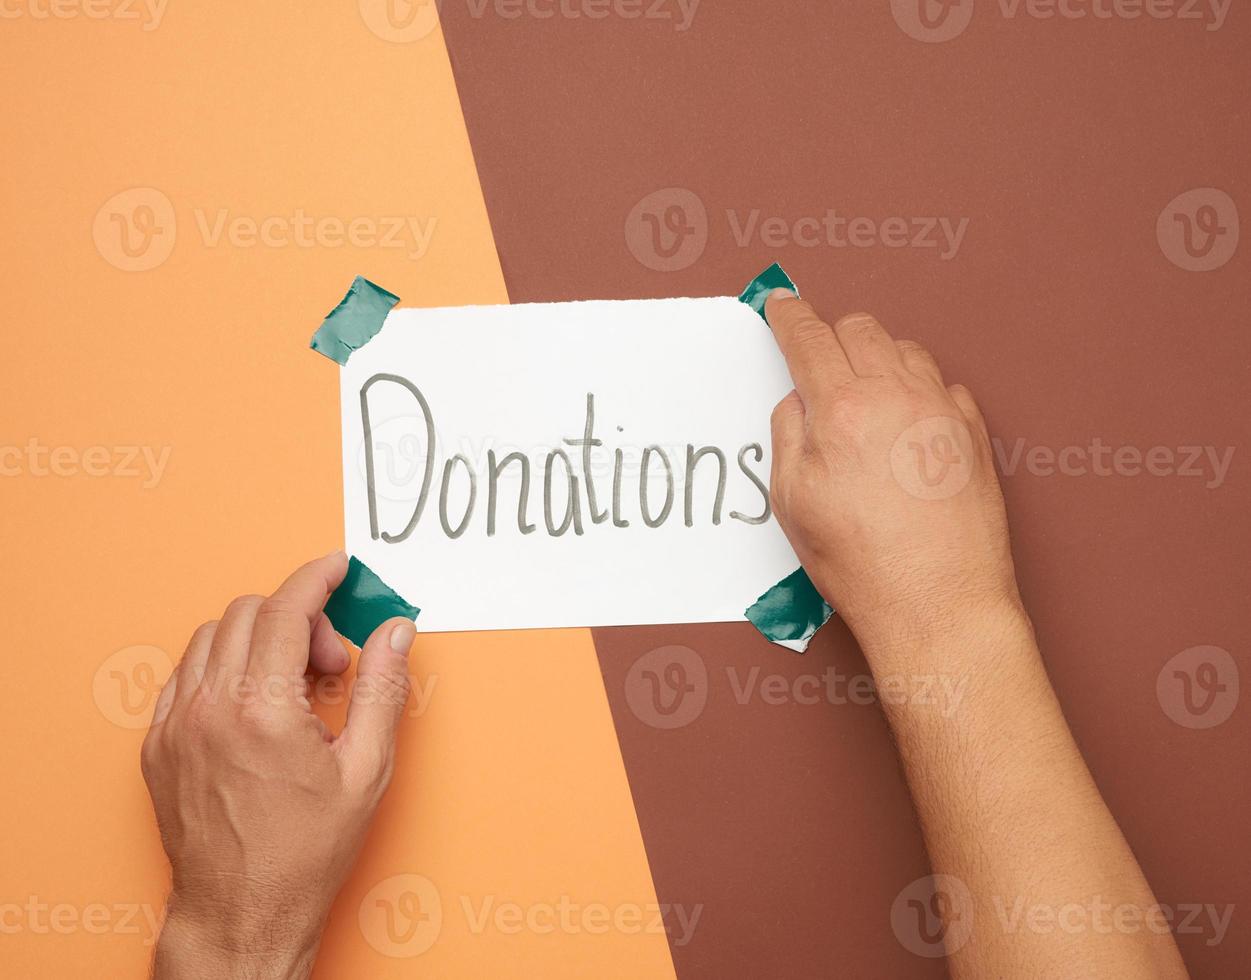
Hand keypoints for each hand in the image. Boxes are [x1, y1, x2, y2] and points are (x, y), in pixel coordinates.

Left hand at [142, 551, 416, 979]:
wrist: (240, 913)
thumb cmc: (304, 854)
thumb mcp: (366, 771)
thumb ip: (382, 690)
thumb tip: (395, 633)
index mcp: (263, 712)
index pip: (285, 610)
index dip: (316, 578)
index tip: (337, 568)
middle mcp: (210, 710)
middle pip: (248, 614)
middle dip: (298, 619)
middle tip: (331, 664)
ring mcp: (175, 727)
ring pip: (212, 637)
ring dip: (258, 640)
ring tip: (293, 688)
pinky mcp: (157, 745)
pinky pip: (186, 674)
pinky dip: (224, 668)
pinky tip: (254, 703)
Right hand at [765, 291, 1022, 657]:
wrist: (938, 602)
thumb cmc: (863, 563)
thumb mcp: (794, 501)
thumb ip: (789, 435)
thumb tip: (798, 401)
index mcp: (843, 408)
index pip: (809, 338)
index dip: (788, 316)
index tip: (781, 305)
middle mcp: (897, 396)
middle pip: (861, 329)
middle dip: (832, 333)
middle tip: (817, 359)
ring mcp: (943, 411)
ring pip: (906, 349)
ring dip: (878, 357)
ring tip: (863, 396)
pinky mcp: (975, 434)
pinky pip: (944, 385)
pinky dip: (919, 389)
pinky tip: (905, 423)